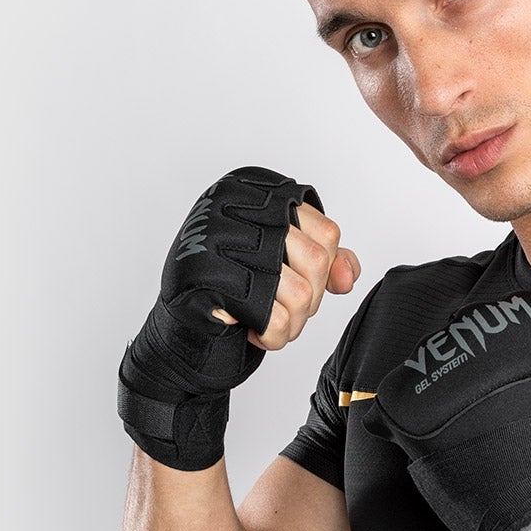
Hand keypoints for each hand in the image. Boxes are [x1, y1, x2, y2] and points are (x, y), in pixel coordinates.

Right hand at [210, 197, 360, 348]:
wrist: (183, 323)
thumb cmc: (234, 287)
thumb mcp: (284, 263)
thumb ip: (323, 261)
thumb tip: (348, 277)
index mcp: (258, 193)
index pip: (326, 233)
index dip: (322, 272)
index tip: (298, 283)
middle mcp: (236, 205)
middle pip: (317, 262)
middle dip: (309, 301)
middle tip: (283, 310)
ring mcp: (220, 238)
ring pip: (300, 293)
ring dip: (292, 323)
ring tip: (269, 322)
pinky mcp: (208, 277)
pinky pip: (272, 317)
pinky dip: (272, 336)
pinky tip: (254, 330)